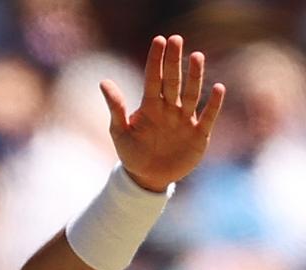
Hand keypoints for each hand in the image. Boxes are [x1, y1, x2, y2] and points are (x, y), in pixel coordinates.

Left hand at [101, 35, 225, 191]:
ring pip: (191, 94)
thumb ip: (116, 107)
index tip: (159, 40)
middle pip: (173, 81)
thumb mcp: (120, 131)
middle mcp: (169, 109)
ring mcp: (184, 120)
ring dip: (195, 76)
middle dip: (174, 61)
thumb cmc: (132, 152)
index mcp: (150, 106)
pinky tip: (218, 87)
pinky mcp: (198, 134)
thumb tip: (103, 81)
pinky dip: (214, 104)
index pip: (153, 78)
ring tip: (197, 56)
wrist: (147, 177)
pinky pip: (207, 116)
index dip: (156, 60)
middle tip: (177, 39)